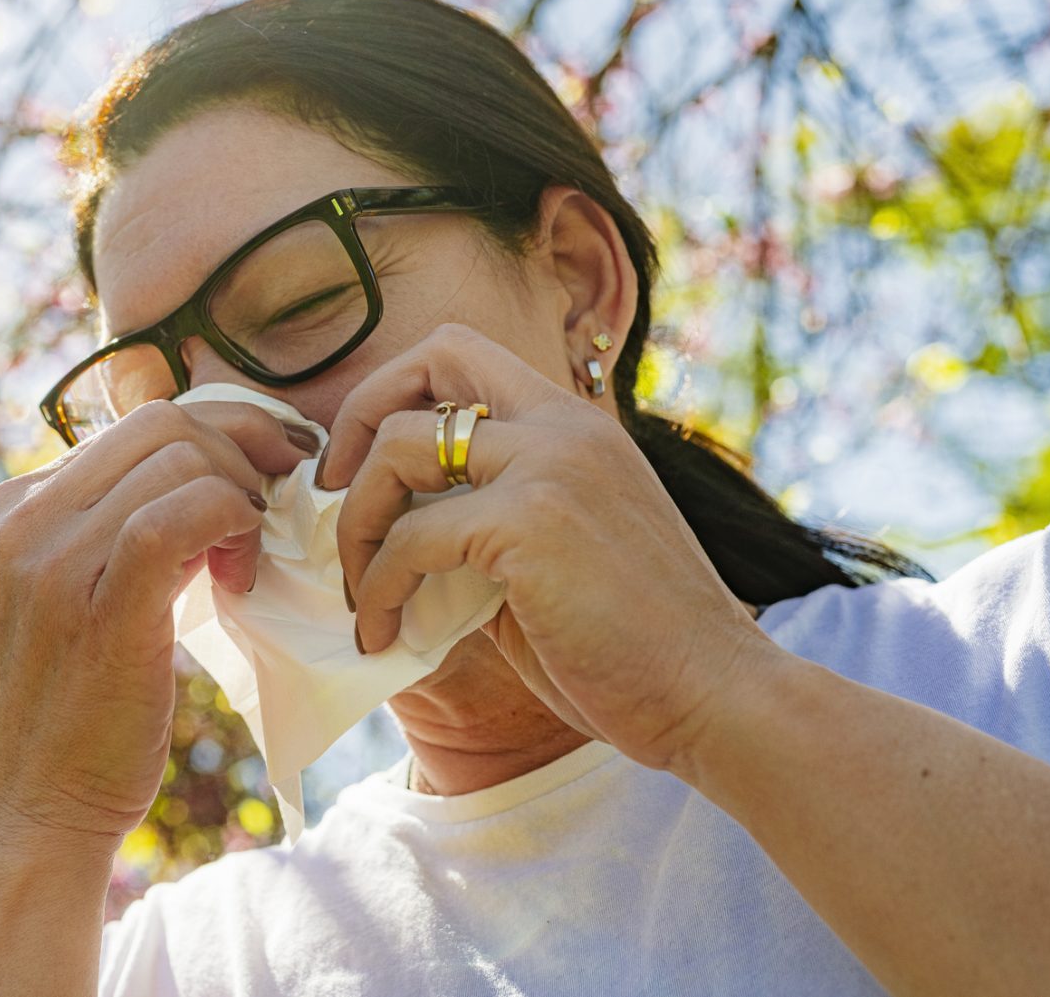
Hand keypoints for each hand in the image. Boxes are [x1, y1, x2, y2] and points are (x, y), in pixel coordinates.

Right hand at [0, 399, 316, 851]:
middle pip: (163, 423)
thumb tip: (211, 476)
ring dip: (243, 494)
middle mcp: (23, 516)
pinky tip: (242, 574)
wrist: (30, 813)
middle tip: (283, 501)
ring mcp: (50, 557)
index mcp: (16, 505)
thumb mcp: (78, 597)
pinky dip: (233, 521)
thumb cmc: (73, 714)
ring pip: (179, 457)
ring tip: (250, 559)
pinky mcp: (95, 603)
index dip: (222, 435)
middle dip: (245, 447)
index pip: (137, 423)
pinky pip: (183, 511)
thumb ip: (120, 532)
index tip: (269, 472)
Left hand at [319, 322, 781, 771]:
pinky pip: (411, 537)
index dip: (393, 394)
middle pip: (430, 357)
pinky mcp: (532, 522)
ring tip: (358, 588)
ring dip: (356, 521)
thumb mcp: (554, 558)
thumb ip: (485, 526)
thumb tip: (395, 536)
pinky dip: (379, 587)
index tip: (360, 471)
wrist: (717, 698)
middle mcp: (564, 426)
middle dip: (358, 420)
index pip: (463, 353)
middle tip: (332, 500)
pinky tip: (384, 634)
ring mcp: (551, 465)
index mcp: (575, 426)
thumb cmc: (635, 647)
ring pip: (400, 447)